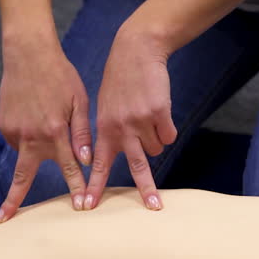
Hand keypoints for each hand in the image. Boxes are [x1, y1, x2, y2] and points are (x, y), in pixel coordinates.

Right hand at [0, 34, 92, 222]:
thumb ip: (82, 131)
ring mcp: (14, 130)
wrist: (27, 53)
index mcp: (55, 131)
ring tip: (39, 122)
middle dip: (12, 202)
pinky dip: (26, 135)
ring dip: (32, 151)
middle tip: (2, 220)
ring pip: (24, 153)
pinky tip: (33, 116)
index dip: (75, 188)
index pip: (68, 168)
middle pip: (23, 177)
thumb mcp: (79, 101)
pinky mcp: (4, 124)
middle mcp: (32, 136)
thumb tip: (85, 159)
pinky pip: (17, 139)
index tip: (79, 208)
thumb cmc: (59, 75)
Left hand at [84, 26, 176, 210]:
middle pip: (137, 166)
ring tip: (147, 118)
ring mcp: (141, 120)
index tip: (89, 206)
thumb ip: (106, 132)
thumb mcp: (104, 107)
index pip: (99, 164)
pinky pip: (169, 136)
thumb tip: (109, 157)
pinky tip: (159, 112)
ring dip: (155, 140)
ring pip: (156, 149)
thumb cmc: (119, 81)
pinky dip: (167, 129)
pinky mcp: (159, 112)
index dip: (95, 186)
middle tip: (153, 207)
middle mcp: (121, 128)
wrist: (136, 52)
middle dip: (146, 189)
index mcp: (104, 129)